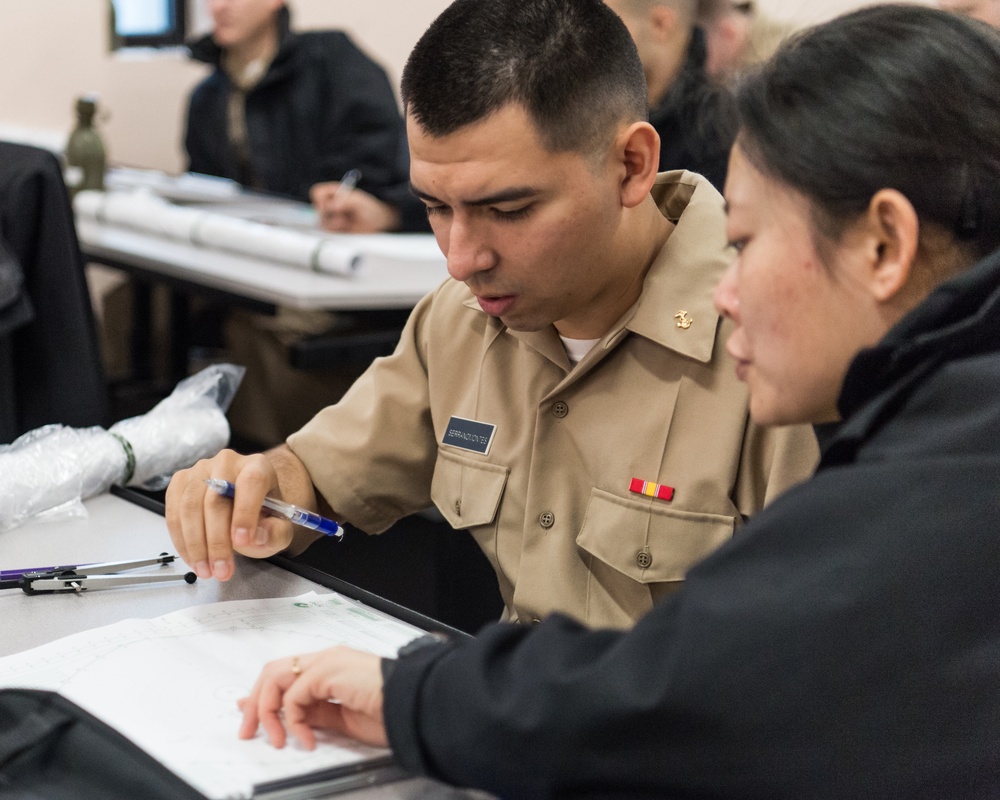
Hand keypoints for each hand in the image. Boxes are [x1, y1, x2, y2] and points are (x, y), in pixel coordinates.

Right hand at [164, 449, 294, 580]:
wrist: (244, 509)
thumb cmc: (262, 516)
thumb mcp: (279, 529)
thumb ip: (276, 533)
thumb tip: (256, 536)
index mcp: (257, 466)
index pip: (251, 483)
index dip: (245, 513)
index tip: (243, 542)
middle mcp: (227, 462)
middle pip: (216, 499)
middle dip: (217, 541)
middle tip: (222, 570)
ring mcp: (199, 470)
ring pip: (190, 508)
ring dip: (196, 545)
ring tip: (207, 571)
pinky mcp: (179, 483)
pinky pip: (173, 514)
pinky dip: (182, 541)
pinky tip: (194, 560)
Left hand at [238, 647, 387, 748]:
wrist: (411, 705)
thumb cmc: (388, 712)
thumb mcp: (342, 718)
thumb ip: (315, 714)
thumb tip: (287, 718)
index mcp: (331, 668)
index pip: (286, 674)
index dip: (263, 695)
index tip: (247, 715)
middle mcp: (325, 659)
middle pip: (273, 671)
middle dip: (255, 703)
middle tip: (248, 731)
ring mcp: (325, 662)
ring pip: (275, 678)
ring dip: (266, 711)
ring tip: (276, 739)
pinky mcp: (326, 671)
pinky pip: (293, 697)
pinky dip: (292, 722)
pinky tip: (307, 740)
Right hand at [310, 182, 400, 232]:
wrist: (378, 223)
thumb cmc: (370, 208)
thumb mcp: (359, 201)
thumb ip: (345, 201)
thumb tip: (331, 206)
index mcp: (334, 192)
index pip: (317, 192)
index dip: (319, 200)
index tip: (327, 208)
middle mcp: (330, 204)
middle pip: (318, 210)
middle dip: (330, 216)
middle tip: (343, 218)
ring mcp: (331, 217)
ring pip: (322, 223)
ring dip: (335, 224)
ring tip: (348, 222)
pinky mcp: (334, 229)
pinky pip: (328, 232)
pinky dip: (338, 232)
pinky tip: (347, 229)